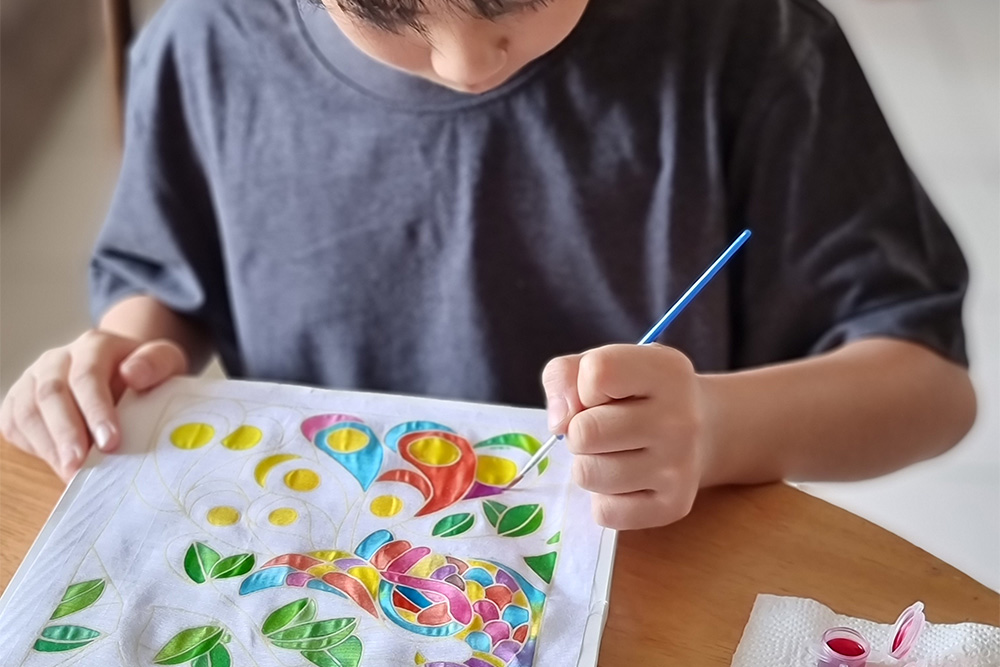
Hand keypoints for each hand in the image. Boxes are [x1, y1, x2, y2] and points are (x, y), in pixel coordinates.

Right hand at [0, 330, 187, 481]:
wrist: (124, 370)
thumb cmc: (146, 373)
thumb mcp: (165, 361)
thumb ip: (156, 363)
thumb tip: (132, 374)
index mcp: (93, 346)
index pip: (87, 376)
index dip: (96, 410)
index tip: (110, 442)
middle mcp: (57, 359)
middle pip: (51, 394)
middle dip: (66, 434)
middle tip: (80, 466)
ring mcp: (34, 380)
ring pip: (27, 412)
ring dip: (48, 446)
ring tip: (71, 473)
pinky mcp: (19, 401)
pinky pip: (14, 425)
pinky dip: (34, 447)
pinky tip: (58, 462)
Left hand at [541, 344, 709, 529]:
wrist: (705, 429)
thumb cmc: (639, 393)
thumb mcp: (605, 362)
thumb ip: (565, 375)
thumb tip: (558, 422)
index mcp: (667, 372)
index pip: (597, 373)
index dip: (583, 386)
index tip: (600, 394)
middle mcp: (681, 420)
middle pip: (584, 432)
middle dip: (579, 431)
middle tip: (601, 429)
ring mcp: (680, 467)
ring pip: (587, 474)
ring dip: (588, 464)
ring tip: (614, 452)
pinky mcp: (673, 506)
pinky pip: (604, 511)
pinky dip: (604, 499)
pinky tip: (627, 480)